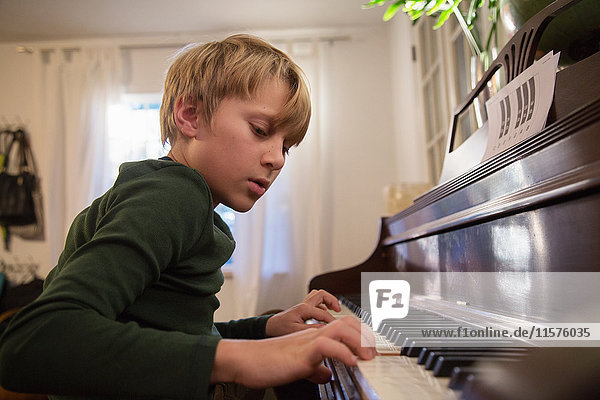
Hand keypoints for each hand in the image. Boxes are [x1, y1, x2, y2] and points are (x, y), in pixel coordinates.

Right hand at [211, 316, 375, 387]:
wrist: (245, 360)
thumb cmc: (267, 362)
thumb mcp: (298, 367)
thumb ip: (314, 368)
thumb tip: (327, 375)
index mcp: (313, 337)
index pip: (343, 327)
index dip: (361, 335)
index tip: (373, 348)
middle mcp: (313, 334)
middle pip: (347, 323)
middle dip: (366, 336)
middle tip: (376, 353)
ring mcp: (307, 340)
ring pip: (341, 328)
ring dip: (359, 341)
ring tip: (368, 357)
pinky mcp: (301, 351)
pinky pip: (327, 345)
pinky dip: (343, 353)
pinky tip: (351, 363)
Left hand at [265, 289, 341, 336]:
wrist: (271, 326)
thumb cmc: (280, 328)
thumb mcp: (295, 331)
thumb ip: (311, 330)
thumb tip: (325, 329)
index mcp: (303, 309)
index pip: (323, 313)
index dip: (332, 321)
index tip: (338, 327)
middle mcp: (304, 304)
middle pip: (322, 294)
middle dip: (332, 300)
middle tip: (338, 310)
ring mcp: (304, 305)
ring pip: (318, 295)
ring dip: (327, 300)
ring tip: (334, 308)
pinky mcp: (303, 308)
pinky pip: (315, 301)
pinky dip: (322, 304)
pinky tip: (324, 313)